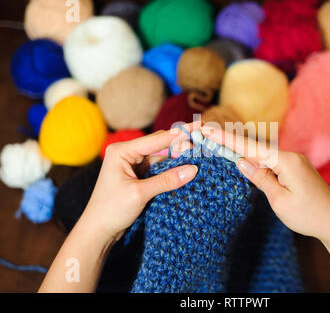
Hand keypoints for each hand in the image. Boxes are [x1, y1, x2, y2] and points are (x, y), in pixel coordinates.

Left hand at [80, 124, 198, 243]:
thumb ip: (167, 180)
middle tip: (202, 145)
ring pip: (161, 157)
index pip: (156, 140)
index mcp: (121, 151)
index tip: (198, 128)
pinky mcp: (138, 176)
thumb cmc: (111, 210)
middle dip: (180, 146)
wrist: (98, 231)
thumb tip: (193, 169)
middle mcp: (127, 154)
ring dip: (177, 159)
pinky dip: (171, 170)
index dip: (179, 135)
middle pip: (160, 145)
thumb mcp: (140, 193)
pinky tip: (185, 169)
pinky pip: (159, 169)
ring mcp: (133, 165)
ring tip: (198, 157)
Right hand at [201, 126, 329, 246]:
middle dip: (231, 142)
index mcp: (287, 161)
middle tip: (207, 134)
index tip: (208, 130)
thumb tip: (241, 162)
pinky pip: (272, 162)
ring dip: (243, 152)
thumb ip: (260, 178)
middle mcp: (292, 156)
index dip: (227, 139)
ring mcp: (296, 162)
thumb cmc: (309, 216)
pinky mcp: (297, 169)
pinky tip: (245, 159)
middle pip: (255, 148)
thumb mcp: (279, 200)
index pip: (250, 148)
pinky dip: (257, 161)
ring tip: (219, 145)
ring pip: (264, 155)